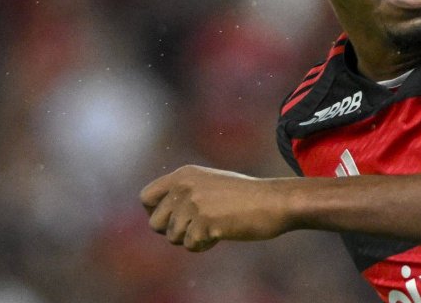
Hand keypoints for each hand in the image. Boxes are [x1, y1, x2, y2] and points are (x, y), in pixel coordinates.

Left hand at [139, 165, 292, 251]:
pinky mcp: (206, 221)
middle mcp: (184, 186)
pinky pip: (191, 245)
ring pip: (173, 237)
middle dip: (173, 231)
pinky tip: (221, 233)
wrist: (274, 200)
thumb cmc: (246, 195)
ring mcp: (195, 203)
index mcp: (183, 174)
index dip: (155, 213)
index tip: (173, 219)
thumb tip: (157, 216)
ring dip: (192, 238)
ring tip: (213, 227)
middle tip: (196, 227)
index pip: (146, 197)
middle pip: (155, 223)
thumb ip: (184, 193)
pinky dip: (204, 245)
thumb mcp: (210, 182)